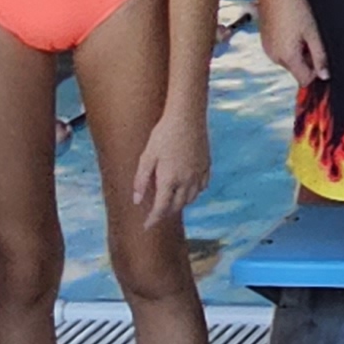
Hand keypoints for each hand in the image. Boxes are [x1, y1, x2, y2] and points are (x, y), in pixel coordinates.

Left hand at [130, 102, 209, 221]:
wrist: (187, 117)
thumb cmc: (164, 134)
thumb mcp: (147, 156)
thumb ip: (141, 180)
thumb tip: (137, 201)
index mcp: (169, 180)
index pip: (161, 208)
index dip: (153, 219)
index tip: (147, 227)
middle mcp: (186, 181)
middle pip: (177, 206)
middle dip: (166, 213)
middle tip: (157, 214)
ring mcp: (199, 174)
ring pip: (191, 198)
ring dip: (181, 204)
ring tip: (172, 203)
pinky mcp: (206, 165)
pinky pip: (203, 186)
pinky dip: (195, 192)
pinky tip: (189, 189)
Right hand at [259, 0, 326, 88]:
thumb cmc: (294, 7)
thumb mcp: (313, 33)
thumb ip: (320, 56)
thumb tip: (324, 75)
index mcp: (286, 57)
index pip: (304, 79)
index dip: (317, 71)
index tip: (323, 57)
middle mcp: (273, 56)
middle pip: (296, 69)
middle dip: (307, 59)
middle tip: (313, 38)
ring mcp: (267, 47)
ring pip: (289, 58)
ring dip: (299, 50)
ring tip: (302, 30)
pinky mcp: (265, 38)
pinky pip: (280, 48)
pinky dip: (289, 43)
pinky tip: (293, 26)